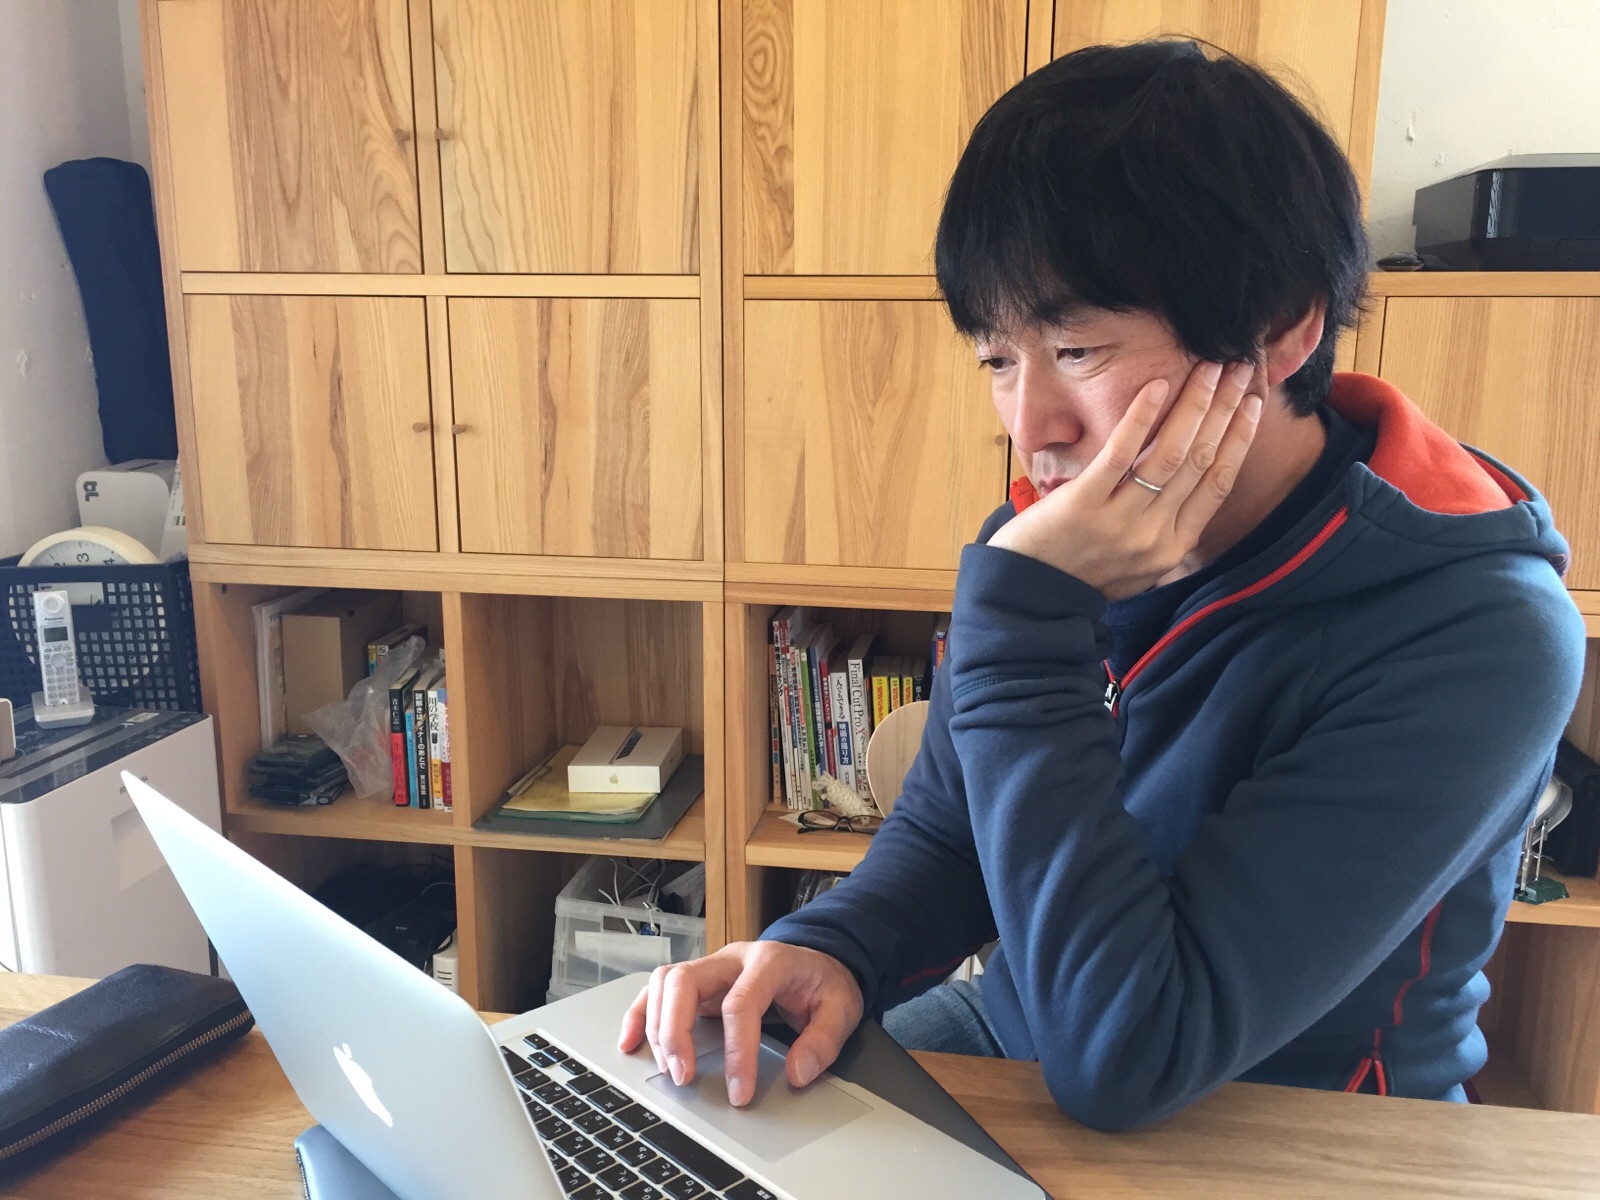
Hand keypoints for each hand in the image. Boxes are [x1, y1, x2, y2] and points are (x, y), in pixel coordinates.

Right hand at [618, 941, 863, 1106]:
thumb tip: (798, 1073)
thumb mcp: (842, 1007)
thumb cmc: (824, 983)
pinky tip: (630, 1042)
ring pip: (665, 982)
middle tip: (683, 1077)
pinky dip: (639, 1015)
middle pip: (685, 981)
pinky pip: (657, 990)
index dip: (737, 1051)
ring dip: (656, 1026)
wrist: (818, 959)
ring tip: (668, 1069)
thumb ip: (824, 1040)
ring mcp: (711, 966)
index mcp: (770, 961)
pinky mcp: (698, 981)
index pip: (741, 1003)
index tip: (739, 1092)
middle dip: (677, 1032)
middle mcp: (732, 958)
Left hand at [989, 359, 1262, 599]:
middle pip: (1201, 460)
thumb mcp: (1139, 565)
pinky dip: (1141, 418)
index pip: (1218, 482)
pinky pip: (1120, 455)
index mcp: (1173, 547)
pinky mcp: (1084, 505)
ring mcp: (1120, 521)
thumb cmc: (1082, 572)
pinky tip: (1157, 386)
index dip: (1239, 439)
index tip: (1254, 402)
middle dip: (1225, 409)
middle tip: (1239, 368)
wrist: (1029, 596)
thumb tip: (1196, 487)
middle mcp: (1154, 536)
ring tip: (1208, 368)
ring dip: (1194, 405)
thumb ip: (1168, 529)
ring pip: (1171, 454)